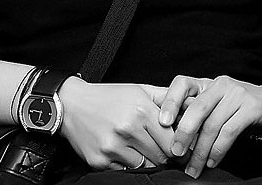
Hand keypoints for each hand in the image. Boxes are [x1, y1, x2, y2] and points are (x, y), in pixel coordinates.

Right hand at [59, 77, 173, 170]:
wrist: (71, 104)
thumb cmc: (107, 96)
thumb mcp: (137, 89)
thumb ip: (164, 97)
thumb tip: (190, 105)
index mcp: (140, 109)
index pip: (172, 140)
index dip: (178, 145)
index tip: (179, 145)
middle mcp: (128, 128)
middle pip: (161, 156)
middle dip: (164, 154)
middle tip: (159, 146)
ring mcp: (113, 146)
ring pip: (146, 166)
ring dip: (147, 160)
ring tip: (140, 147)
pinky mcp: (101, 161)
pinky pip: (126, 171)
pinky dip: (128, 164)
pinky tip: (123, 150)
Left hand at [157, 75, 261, 178]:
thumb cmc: (245, 108)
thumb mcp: (220, 105)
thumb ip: (202, 113)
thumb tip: (176, 136)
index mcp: (208, 83)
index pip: (182, 83)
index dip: (170, 101)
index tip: (162, 121)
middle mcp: (220, 84)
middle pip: (196, 108)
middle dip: (183, 133)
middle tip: (175, 153)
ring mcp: (237, 94)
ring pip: (212, 124)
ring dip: (201, 150)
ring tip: (194, 167)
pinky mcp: (252, 107)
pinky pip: (229, 131)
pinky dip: (219, 149)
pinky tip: (213, 161)